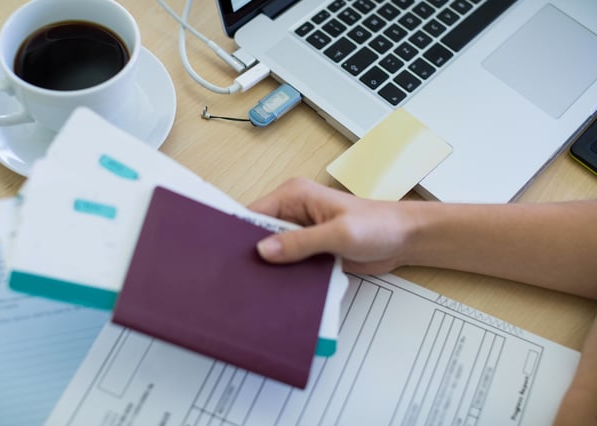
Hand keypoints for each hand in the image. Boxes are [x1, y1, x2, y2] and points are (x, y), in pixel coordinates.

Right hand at [248, 177, 414, 274]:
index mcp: (295, 195)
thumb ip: (300, 243)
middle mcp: (295, 211)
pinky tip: (281, 287)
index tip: (228, 254)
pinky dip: (285, 273)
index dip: (239, 233)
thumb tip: (265, 250)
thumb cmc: (379, 225)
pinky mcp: (311, 248)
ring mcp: (302, 231)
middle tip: (243, 275)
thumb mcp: (338, 234)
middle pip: (260, 233)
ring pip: (273, 250)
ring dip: (271, 265)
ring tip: (260, 284)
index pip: (254, 212)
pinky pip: (289, 262)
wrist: (405, 239)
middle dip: (254, 253)